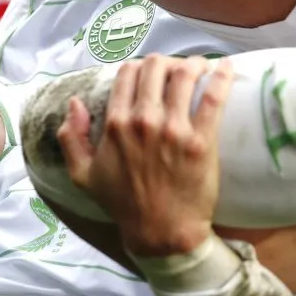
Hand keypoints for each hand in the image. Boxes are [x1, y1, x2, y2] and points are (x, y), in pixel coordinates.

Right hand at [56, 55, 234, 257]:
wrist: (161, 233)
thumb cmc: (123, 205)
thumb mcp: (82, 176)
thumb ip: (70, 138)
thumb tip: (74, 103)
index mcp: (115, 124)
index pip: (127, 73)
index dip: (139, 66)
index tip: (149, 73)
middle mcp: (143, 121)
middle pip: (156, 67)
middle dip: (166, 62)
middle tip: (176, 70)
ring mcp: (174, 129)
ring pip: (184, 74)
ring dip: (193, 64)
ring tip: (200, 67)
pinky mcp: (201, 140)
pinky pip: (214, 97)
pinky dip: (221, 76)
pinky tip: (225, 66)